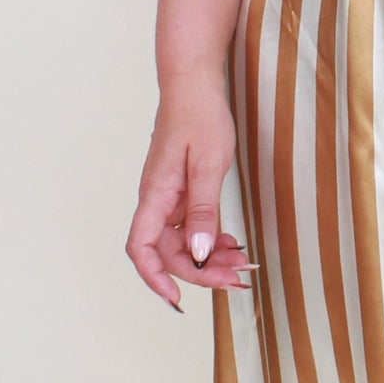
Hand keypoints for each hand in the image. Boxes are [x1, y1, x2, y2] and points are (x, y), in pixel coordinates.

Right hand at [125, 74, 254, 308]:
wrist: (195, 84)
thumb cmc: (199, 116)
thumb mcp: (207, 164)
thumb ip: (203, 210)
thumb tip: (198, 253)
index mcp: (156, 195)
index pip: (141, 248)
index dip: (155, 277)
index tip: (177, 298)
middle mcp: (158, 201)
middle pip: (169, 252)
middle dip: (201, 272)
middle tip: (237, 280)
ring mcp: (170, 198)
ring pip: (184, 243)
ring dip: (210, 259)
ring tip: (242, 265)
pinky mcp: (183, 193)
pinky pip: (193, 228)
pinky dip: (212, 241)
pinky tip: (232, 244)